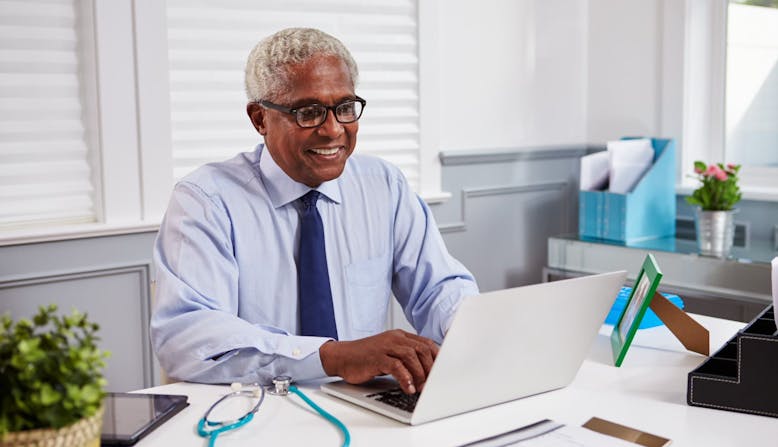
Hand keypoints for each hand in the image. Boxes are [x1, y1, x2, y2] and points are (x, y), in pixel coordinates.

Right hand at [319, 329, 438, 394]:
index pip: (426, 343)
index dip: (438, 357)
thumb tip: (426, 372)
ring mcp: (385, 346)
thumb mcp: (389, 354)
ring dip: (420, 374)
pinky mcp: (376, 357)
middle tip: (433, 384)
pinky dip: (405, 378)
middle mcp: (394, 338)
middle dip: (431, 368)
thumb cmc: (366, 358)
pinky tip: (408, 388)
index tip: (444, 371)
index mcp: (400, 336)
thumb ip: (405, 358)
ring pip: (411, 356)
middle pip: (422, 349)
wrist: (341, 356)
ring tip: (421, 389)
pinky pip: (396, 365)